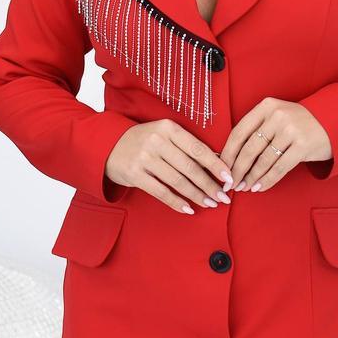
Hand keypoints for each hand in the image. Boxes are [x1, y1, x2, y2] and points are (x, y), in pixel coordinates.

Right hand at [104, 119, 233, 213]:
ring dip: (196, 195)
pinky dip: (177, 202)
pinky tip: (189, 208)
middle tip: (223, 197)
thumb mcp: (164, 135)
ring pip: (178, 181)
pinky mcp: (135, 174)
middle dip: (209, 184)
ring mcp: (145, 158)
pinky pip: (161, 191)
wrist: (108, 144)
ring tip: (210, 203)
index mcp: (168, 128)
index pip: (198, 148)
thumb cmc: (144, 140)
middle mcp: (157, 141)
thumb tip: (216, 161)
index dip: (215, 165)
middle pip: (190, 167)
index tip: (229, 178)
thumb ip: (186, 145)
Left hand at [219, 97, 331, 192]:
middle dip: (237, 169)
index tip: (221, 168)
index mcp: (266, 106)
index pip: (239, 131)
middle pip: (249, 148)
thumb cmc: (298, 122)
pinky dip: (267, 180)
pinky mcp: (302, 146)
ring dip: (251, 177)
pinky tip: (259, 187)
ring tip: (244, 187)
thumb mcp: (276, 116)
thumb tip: (231, 155)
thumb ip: (257, 128)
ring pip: (263, 160)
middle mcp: (277, 116)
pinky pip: (279, 168)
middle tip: (230, 183)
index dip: (228, 153)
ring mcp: (291, 130)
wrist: (332, 121)